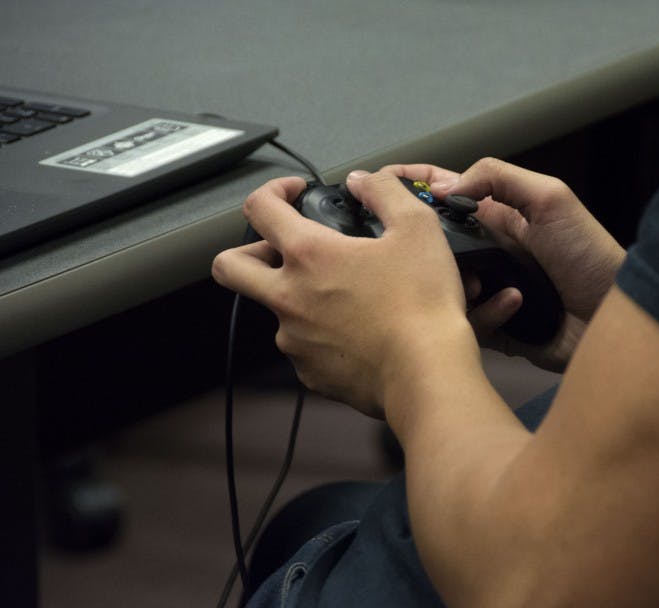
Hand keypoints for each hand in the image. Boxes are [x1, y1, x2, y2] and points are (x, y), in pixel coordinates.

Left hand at [211, 173, 475, 416]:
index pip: (259, 208)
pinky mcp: (310, 373)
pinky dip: (321, 335)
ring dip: (296, 297)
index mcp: (309, 256)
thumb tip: (365, 181)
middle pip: (231, 267)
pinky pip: (302, 347)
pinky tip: (356, 331)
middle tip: (282, 250)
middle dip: (248, 250)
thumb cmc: (422, 307)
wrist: (427, 375)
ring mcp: (295, 339)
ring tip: (341, 296)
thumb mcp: (418, 228)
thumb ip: (385, 192)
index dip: (272, 190)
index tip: (293, 193)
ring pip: (274, 310)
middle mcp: (289, 297)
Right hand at [383, 158, 624, 371]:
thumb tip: (444, 186)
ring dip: (443, 281)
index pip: (446, 193)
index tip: (376, 183)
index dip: (413, 185)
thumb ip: (499, 180)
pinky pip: (463, 320)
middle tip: (397, 246)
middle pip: (434, 241)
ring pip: (442, 283)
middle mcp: (491, 251)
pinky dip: (469, 316)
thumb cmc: (592, 257)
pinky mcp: (495, 327)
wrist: (616, 321)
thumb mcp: (551, 200)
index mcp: (502, 216)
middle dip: (414, 241)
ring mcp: (491, 290)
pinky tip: (490, 309)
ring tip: (460, 282)